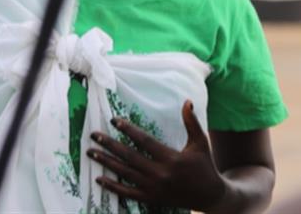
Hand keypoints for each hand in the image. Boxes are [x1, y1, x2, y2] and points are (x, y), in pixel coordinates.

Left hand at [88, 100, 226, 211]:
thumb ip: (191, 122)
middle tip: (94, 135)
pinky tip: (100, 178)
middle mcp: (160, 173)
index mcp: (171, 158)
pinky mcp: (150, 198)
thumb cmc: (204, 165)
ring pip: (125, 174)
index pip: (144, 141)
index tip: (114, 120)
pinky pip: (127, 193)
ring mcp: (153, 188)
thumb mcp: (200, 142)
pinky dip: (112, 187)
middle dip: (110, 145)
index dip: (128, 130)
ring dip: (107, 162)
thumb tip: (187, 101)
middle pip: (129, 157)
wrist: (209, 196)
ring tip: (91, 152)